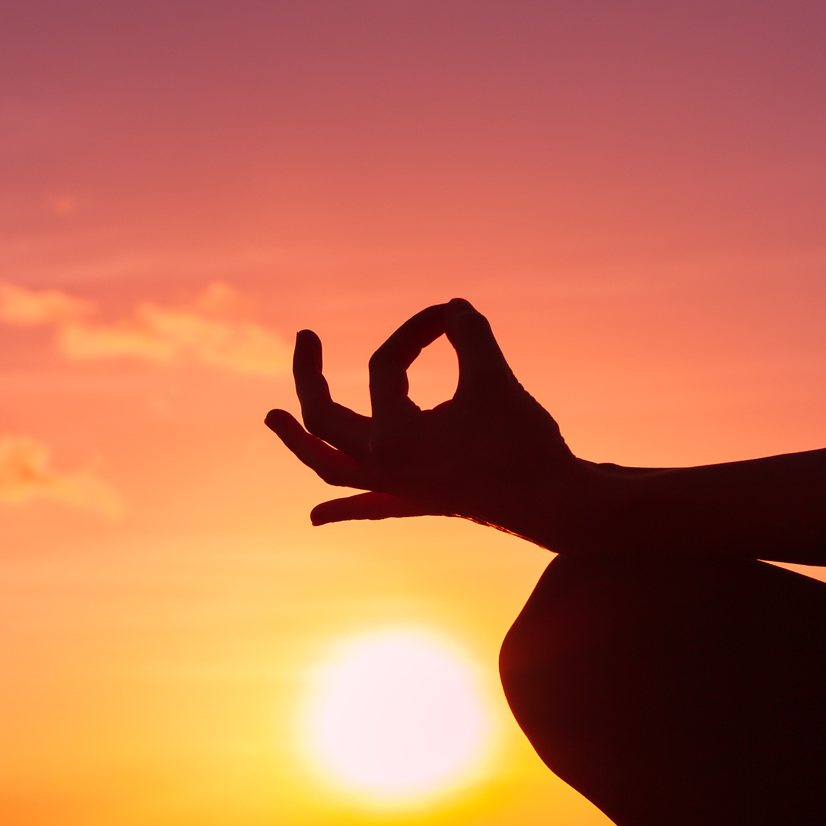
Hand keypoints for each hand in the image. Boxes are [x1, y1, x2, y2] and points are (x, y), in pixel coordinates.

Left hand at [263, 299, 597, 547]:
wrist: (555, 505)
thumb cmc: (523, 442)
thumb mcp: (493, 377)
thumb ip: (470, 333)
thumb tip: (451, 306)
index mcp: (392, 438)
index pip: (385, 367)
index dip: (412, 332)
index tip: (447, 316)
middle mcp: (383, 467)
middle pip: (324, 419)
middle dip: (308, 377)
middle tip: (304, 338)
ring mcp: (397, 490)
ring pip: (329, 469)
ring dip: (298, 443)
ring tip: (270, 419)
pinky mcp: (418, 502)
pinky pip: (368, 508)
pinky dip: (339, 511)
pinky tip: (314, 518)